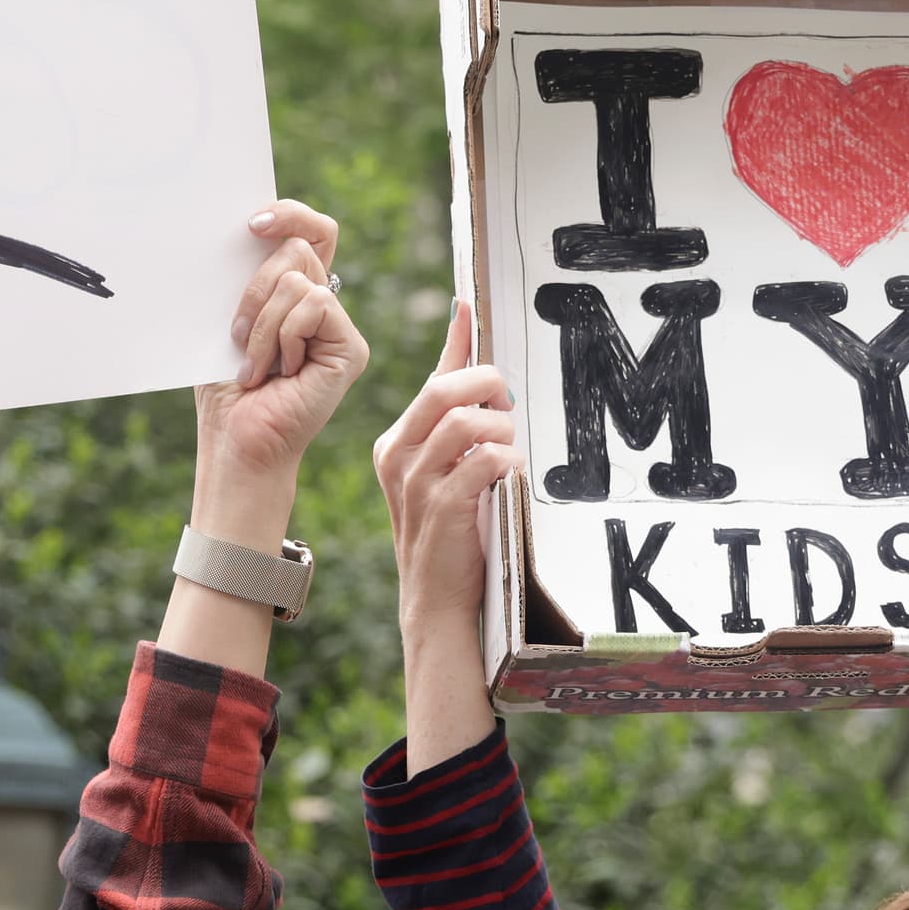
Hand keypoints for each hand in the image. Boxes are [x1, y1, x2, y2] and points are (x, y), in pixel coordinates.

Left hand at [186, 199, 367, 542]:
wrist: (236, 437)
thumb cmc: (225, 386)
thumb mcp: (230, 318)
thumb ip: (250, 277)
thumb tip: (252, 229)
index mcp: (295, 294)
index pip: (310, 233)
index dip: (290, 215)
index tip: (251, 223)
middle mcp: (324, 306)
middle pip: (299, 249)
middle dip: (255, 287)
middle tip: (236, 334)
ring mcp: (340, 327)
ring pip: (300, 279)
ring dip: (262, 323)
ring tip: (254, 365)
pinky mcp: (352, 348)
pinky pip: (316, 304)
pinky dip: (283, 335)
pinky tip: (280, 371)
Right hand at [372, 302, 521, 770]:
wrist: (436, 605)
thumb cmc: (452, 537)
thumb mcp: (452, 476)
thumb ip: (466, 432)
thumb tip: (490, 384)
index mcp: (398, 442)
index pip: (432, 376)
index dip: (458, 339)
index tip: (471, 304)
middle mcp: (398, 456)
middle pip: (446, 389)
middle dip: (490, 385)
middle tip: (510, 406)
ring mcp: (415, 483)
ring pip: (464, 421)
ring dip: (501, 429)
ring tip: (511, 451)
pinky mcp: (440, 510)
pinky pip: (481, 463)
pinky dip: (505, 462)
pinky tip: (511, 476)